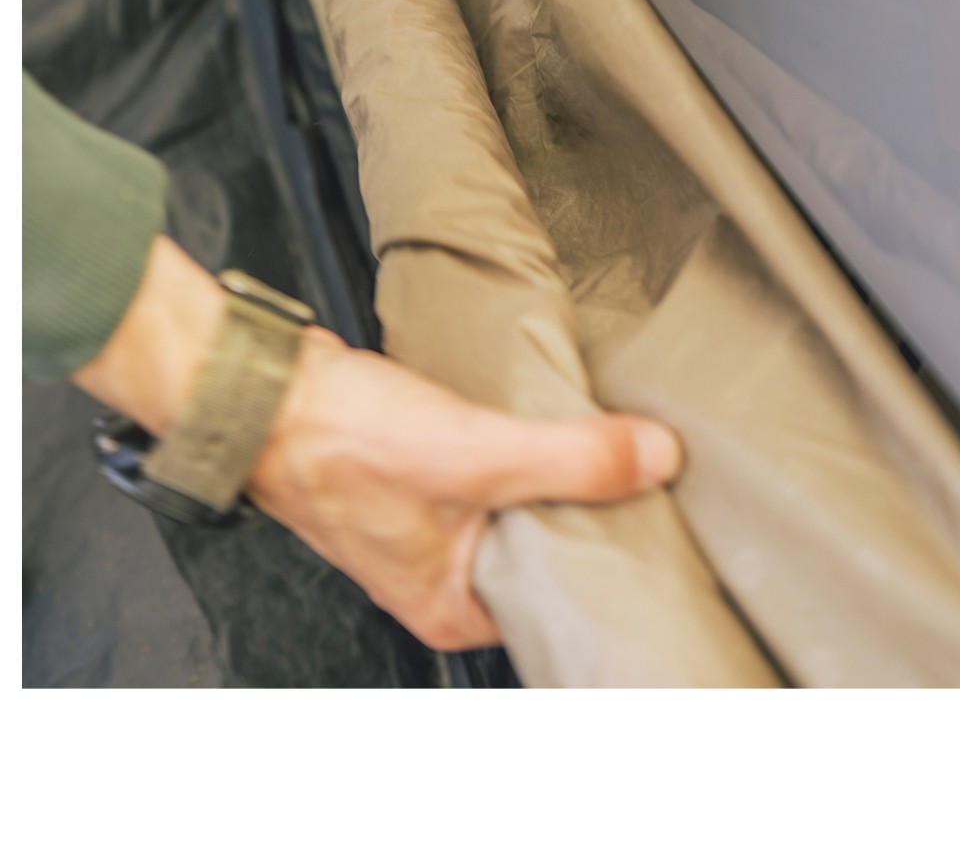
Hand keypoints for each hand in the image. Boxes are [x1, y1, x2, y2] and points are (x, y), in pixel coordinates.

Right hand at [73, 237, 681, 650]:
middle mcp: (440, 575)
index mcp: (451, 605)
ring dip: (553, 470)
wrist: (266, 390)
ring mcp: (428, 523)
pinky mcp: (420, 472)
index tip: (656, 519)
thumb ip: (572, 460)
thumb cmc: (342, 444)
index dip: (609, 557)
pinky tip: (546, 414)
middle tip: (642, 472)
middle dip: (589, 509)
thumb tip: (656, 457)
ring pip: (518, 503)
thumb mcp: (478, 454)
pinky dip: (519, 443)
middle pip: (543, 546)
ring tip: (603, 439)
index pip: (558, 599)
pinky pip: (492, 466)